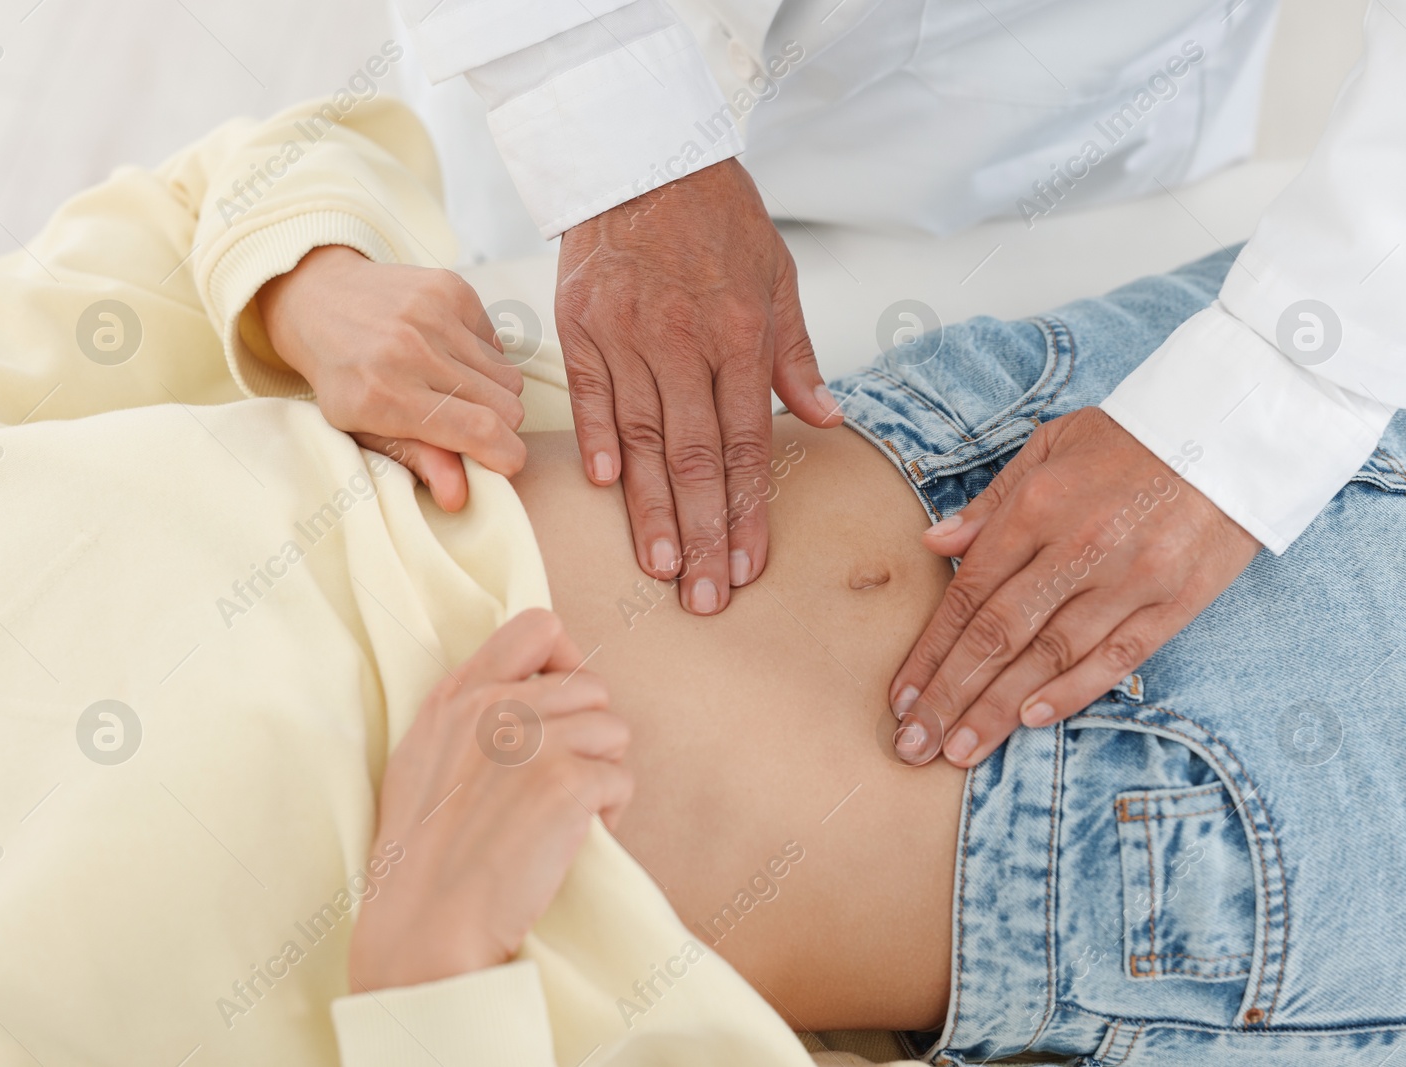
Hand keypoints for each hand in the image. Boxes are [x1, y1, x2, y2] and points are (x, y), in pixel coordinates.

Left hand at [257, 245, 526, 511]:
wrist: (318, 299)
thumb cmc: (344, 376)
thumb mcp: (364, 428)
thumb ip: (417, 460)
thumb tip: (459, 497)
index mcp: (386, 395)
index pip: (479, 430)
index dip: (507, 455)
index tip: (507, 462)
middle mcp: (411, 349)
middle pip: (506, 405)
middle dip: (497, 424)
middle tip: (467, 422)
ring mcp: (433, 312)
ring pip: (509, 376)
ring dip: (491, 391)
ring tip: (454, 386)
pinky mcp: (451, 287)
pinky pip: (499, 343)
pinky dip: (482, 356)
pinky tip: (449, 353)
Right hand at [346, 608, 631, 991]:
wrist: (426, 923)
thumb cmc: (422, 851)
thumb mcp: (423, 754)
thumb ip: (467, 709)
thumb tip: (519, 683)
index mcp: (459, 694)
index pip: (539, 626)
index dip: (563, 662)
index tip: (559, 706)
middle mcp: (494, 707)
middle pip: (591, 685)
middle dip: (588, 733)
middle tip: (561, 781)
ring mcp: (531, 743)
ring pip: (615, 730)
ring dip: (602, 773)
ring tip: (566, 813)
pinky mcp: (565, 785)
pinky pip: (623, 779)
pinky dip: (610, 813)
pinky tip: (573, 838)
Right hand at [556, 158, 840, 615]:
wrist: (642, 154)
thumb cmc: (717, 218)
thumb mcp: (778, 277)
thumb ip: (796, 356)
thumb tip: (826, 421)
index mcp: (738, 334)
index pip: (745, 444)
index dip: (747, 511)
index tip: (749, 566)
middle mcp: (681, 341)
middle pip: (692, 457)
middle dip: (702, 535)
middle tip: (706, 599)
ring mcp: (625, 335)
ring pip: (640, 440)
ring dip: (650, 512)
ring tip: (661, 570)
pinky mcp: (580, 325)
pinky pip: (591, 396)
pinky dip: (600, 445)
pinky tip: (609, 493)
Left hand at [890, 408, 1259, 767]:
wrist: (1237, 429)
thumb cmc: (1133, 438)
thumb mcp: (1051, 446)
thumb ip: (992, 502)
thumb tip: (935, 543)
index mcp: (1038, 506)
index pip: (969, 593)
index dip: (931, 651)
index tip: (901, 695)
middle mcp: (1078, 547)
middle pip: (999, 635)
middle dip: (951, 696)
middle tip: (915, 743)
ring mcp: (1129, 578)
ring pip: (1050, 657)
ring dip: (999, 710)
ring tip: (961, 751)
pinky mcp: (1175, 601)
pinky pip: (1115, 658)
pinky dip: (1071, 693)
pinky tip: (1031, 721)